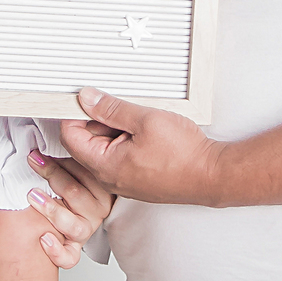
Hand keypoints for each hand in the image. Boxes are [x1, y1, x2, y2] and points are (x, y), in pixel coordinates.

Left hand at [25, 150, 114, 268]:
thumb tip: (53, 129)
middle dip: (51, 174)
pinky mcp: (73, 249)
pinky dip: (56, 250)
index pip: (86, 172)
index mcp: (100, 187)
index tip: (40, 149)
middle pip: (74, 193)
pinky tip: (43, 238)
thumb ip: (67, 152)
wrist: (57, 215)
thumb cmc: (62, 184)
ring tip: (32, 196)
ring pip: (71, 223)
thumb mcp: (70, 165)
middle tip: (32, 160)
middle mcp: (96, 209)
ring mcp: (86, 230)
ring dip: (50, 208)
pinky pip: (69, 257)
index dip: (62, 158)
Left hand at [58, 88, 225, 204]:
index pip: (70, 136)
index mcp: (104, 165)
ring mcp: (123, 182)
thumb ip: (111, 108)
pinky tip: (147, 135)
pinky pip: (120, 158)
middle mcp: (109, 178)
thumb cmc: (184, 153)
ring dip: (116, 131)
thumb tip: (86, 98)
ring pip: (105, 149)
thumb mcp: (145, 119)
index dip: (74, 113)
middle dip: (98, 121)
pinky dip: (128, 142)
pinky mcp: (136, 181)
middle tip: (122, 108)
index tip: (87, 98)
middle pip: (86, 142)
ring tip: (140, 122)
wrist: (212, 176)